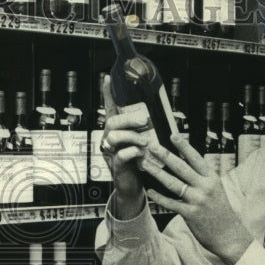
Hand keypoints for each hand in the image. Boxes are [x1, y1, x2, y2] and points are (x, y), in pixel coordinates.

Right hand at [99, 77, 149, 217]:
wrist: (134, 186)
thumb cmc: (139, 161)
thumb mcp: (142, 140)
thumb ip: (145, 128)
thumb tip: (158, 113)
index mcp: (117, 129)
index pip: (110, 108)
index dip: (107, 94)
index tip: (107, 78)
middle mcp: (110, 138)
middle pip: (112, 121)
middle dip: (129, 119)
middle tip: (144, 121)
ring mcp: (112, 152)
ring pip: (114, 136)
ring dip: (132, 136)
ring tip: (145, 142)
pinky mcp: (116, 166)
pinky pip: (121, 155)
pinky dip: (133, 152)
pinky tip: (141, 154)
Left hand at [141, 132, 252, 264]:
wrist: (230, 236)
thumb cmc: (221, 212)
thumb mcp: (216, 190)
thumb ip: (203, 179)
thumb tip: (187, 166)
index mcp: (212, 179)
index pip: (196, 158)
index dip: (184, 146)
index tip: (173, 135)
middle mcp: (205, 187)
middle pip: (181, 167)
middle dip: (165, 155)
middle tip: (152, 146)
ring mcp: (197, 200)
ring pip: (173, 183)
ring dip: (157, 173)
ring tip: (146, 164)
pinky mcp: (190, 214)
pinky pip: (170, 203)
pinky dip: (159, 197)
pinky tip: (150, 191)